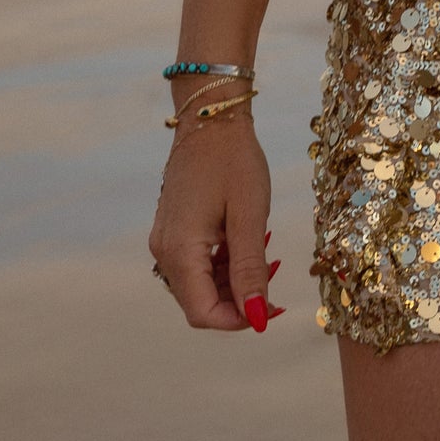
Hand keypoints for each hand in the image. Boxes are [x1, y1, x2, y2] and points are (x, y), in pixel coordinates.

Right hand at [150, 115, 281, 332]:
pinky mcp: (174, 231)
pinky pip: (197, 266)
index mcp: (180, 251)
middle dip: (239, 302)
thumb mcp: (250, 217)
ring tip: (265, 256)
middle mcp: (165, 251)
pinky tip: (247, 245)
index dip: (239, 321)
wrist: (211, 119)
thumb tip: (257, 318)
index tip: (272, 308)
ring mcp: (166, 241)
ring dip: (234, 284)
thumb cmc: (234, 161)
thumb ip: (250, 270)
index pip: (203, 313)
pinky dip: (225, 266)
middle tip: (274, 275)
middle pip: (200, 303)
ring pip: (200, 286)